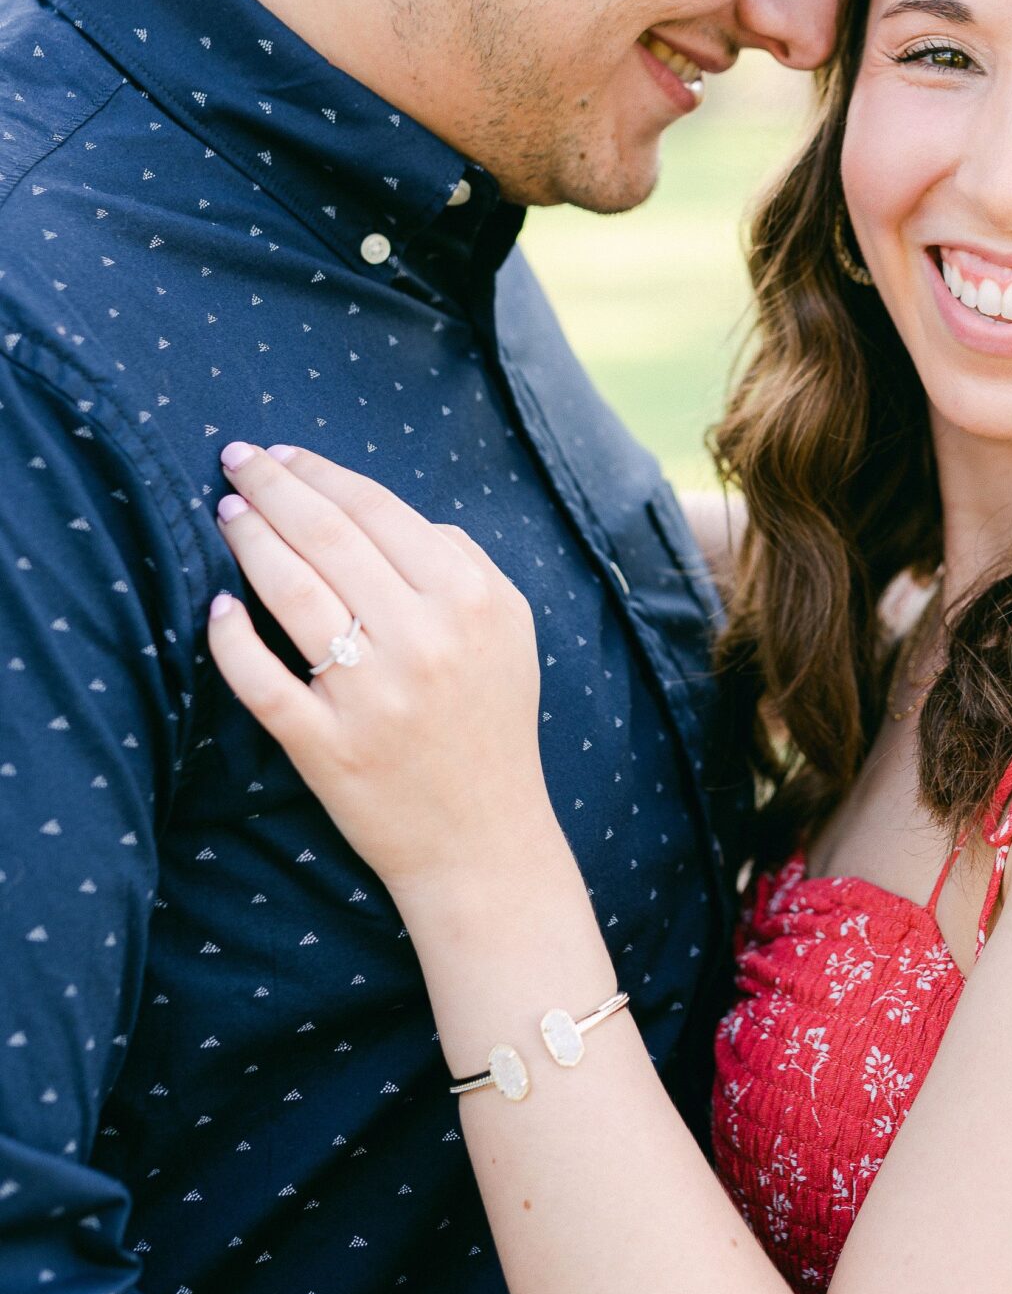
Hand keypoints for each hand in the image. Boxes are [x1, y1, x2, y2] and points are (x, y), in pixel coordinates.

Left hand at [206, 441, 556, 894]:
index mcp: (470, 599)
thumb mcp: (510, 628)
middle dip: (272, 487)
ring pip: (291, 593)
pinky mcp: (327, 748)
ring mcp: (372, 696)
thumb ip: (464, 560)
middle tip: (236, 460)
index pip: (377, 510)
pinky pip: (262, 681)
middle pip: (327, 537)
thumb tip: (390, 516)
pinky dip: (232, 640)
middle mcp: (423, 640)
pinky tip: (218, 608)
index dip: (319, 472)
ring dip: (249, 541)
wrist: (484, 839)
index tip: (281, 454)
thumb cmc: (491, 722)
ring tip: (227, 512)